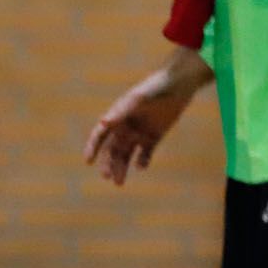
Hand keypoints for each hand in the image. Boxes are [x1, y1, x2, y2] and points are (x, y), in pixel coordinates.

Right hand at [83, 54, 208, 184]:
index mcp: (117, 117)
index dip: (92, 148)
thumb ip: (121, 112)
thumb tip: (104, 122)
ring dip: (122, 168)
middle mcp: (125, 127)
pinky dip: (142, 162)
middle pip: (112, 150)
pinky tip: (142, 166)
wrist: (179, 85)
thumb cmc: (155, 88)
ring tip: (120, 182)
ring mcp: (139, 133)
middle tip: (108, 177)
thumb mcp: (138, 100)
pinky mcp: (154, 137)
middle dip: (108, 164)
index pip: (99, 136)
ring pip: (126, 155)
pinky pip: (145, 154)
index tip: (88, 161)